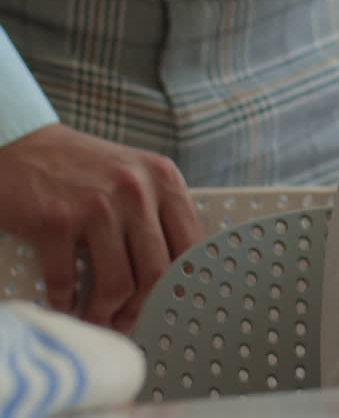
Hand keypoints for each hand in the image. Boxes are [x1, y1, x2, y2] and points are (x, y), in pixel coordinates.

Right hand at [0, 124, 202, 332]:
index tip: (170, 303)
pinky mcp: (55, 222)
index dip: (181, 283)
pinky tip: (65, 303)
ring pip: (117, 284)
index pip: (191, 245)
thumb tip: (175, 275)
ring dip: (105, 312)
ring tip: (96, 318)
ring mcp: (96, 206)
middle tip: (128, 321)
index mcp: (164, 179)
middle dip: (142, 308)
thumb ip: (157, 214)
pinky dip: (65, 301)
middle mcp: (136, 190)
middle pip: (156, 272)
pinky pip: (67, 281)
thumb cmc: (80, 168)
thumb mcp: (134, 177)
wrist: (19, 144)